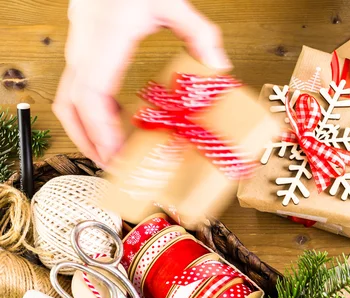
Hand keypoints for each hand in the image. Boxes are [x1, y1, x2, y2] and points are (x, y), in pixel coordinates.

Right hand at [53, 0, 230, 164]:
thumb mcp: (171, 1)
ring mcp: (77, 48)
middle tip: (113, 167)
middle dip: (89, 141)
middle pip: (71, 106)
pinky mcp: (81, 48)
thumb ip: (199, 33)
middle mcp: (84, 48)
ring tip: (110, 153)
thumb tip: (219, 66)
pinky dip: (89, 112)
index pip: (91, 97)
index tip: (116, 156)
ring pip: (67, 99)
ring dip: (84, 130)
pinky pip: (76, 88)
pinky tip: (114, 120)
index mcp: (105, 40)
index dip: (101, 131)